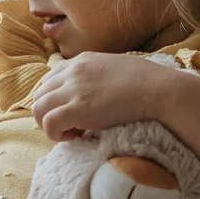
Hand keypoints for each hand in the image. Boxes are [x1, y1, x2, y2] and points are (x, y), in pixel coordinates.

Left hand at [31, 53, 169, 141]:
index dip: (56, 101)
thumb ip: (98, 79)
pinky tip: (74, 137)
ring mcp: (74, 88)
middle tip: (72, 127)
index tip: (72, 113)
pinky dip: (55, 134)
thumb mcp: (115, 71)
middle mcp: (72, 71)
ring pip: (38, 108)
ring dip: (50, 125)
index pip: (49, 80)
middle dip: (49, 113)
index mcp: (81, 61)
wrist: (162, 90)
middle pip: (39, 94)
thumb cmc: (148, 85)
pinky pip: (48, 123)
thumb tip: (93, 99)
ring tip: (72, 133)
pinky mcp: (79, 108)